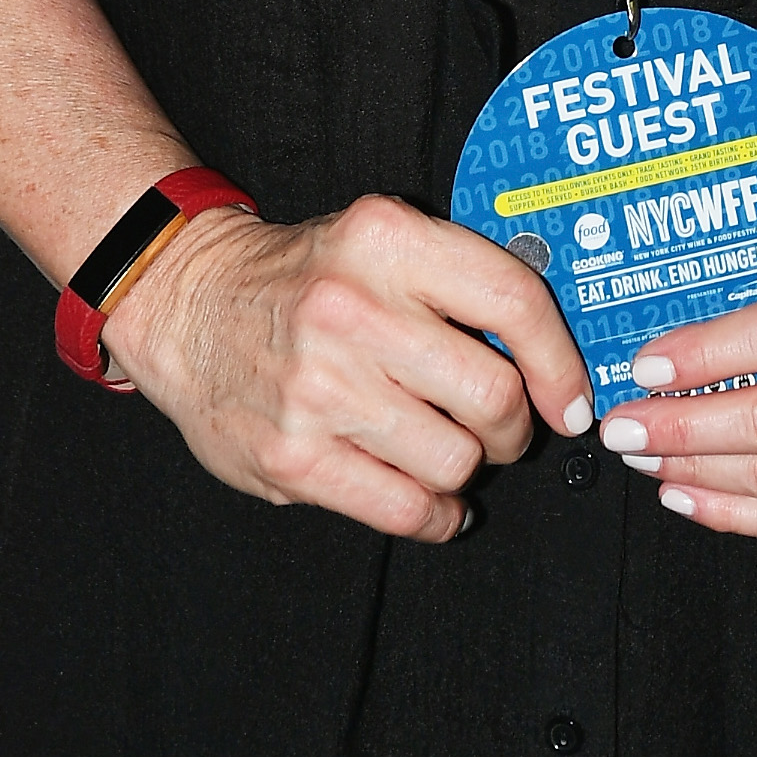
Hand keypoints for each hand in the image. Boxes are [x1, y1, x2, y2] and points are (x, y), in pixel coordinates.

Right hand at [103, 196, 593, 544]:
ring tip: (449, 451)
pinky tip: (433, 501)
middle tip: (502, 429)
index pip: (512, 299)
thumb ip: (455, 278)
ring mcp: (319, 388)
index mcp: (386, 241)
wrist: (186, 303)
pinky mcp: (292, 455)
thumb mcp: (376, 240)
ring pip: (456, 459)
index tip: (569, 399)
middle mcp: (353, 309)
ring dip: (467, 468)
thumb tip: (550, 354)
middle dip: (514, 428)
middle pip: (494, 395)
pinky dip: (437, 516)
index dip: (560, 362)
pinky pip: (405, 508)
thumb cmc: (299, 277)